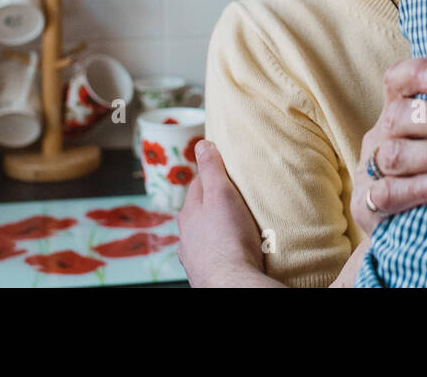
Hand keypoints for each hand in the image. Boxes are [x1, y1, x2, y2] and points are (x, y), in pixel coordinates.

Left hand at [177, 140, 276, 286]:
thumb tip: (201, 144)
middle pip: (202, 208)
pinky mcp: (204, 271)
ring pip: (206, 232)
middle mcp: (186, 233)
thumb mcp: (222, 194)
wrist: (230, 283)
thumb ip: (212, 169)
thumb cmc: (229, 238)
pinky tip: (234, 249)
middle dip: (217, 202)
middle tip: (240, 199)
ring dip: (218, 227)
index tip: (230, 172)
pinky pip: (213, 252)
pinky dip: (221, 247)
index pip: (200, 182)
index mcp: (189, 211)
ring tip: (239, 226)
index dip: (215, 174)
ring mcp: (193, 254)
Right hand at [350, 57, 426, 234]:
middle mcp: (381, 134)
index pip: (398, 80)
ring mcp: (371, 169)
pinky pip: (389, 193)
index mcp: (399, 110)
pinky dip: (421, 187)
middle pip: (401, 115)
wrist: (414, 231)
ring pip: (396, 154)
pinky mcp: (367, 204)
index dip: (418, 73)